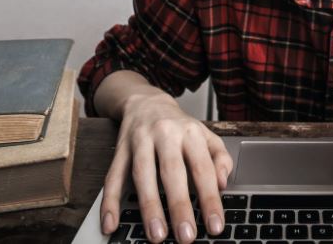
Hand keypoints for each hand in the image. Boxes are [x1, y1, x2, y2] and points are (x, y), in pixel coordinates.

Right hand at [100, 89, 232, 243]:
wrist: (146, 102)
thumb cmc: (180, 126)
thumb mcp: (206, 135)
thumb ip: (220, 158)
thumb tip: (222, 184)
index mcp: (190, 132)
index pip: (203, 168)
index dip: (210, 199)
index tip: (215, 226)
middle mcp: (165, 134)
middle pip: (172, 172)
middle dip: (179, 206)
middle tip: (186, 237)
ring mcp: (140, 141)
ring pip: (142, 175)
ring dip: (149, 207)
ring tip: (157, 235)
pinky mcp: (119, 150)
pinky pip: (112, 177)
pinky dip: (110, 202)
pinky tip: (111, 224)